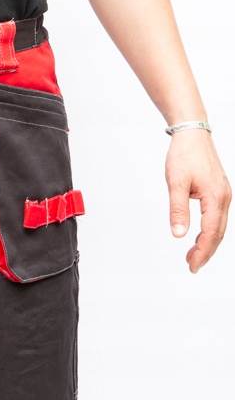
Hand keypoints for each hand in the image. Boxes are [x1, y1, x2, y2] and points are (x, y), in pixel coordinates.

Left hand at [165, 129, 230, 272]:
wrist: (192, 133)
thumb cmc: (184, 154)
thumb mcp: (176, 183)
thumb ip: (178, 210)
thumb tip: (179, 234)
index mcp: (215, 197)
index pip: (210, 233)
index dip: (202, 252)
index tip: (192, 266)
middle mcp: (224, 197)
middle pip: (218, 233)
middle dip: (206, 252)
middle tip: (192, 266)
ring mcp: (223, 194)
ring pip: (219, 226)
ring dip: (208, 242)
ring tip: (193, 255)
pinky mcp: (219, 190)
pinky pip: (217, 216)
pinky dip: (210, 229)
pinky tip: (198, 235)